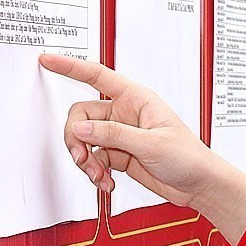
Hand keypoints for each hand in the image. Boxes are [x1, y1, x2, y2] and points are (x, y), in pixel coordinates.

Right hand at [39, 53, 245, 238]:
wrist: (199, 185)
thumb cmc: (188, 157)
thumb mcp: (150, 144)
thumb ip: (113, 135)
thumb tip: (80, 129)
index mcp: (135, 99)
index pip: (97, 76)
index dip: (70, 67)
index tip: (47, 60)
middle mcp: (125, 113)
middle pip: (82, 117)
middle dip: (76, 139)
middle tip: (81, 158)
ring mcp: (120, 135)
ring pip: (85, 141)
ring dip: (86, 161)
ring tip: (99, 176)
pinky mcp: (119, 155)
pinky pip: (95, 160)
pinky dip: (96, 173)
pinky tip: (107, 183)